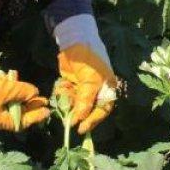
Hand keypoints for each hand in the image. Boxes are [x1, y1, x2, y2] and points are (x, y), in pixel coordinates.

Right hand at [0, 63, 49, 130]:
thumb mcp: (5, 89)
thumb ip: (22, 92)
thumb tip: (35, 94)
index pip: (19, 122)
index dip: (34, 116)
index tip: (46, 110)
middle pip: (15, 113)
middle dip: (29, 105)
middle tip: (42, 98)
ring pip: (9, 102)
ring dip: (20, 95)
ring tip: (31, 89)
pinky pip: (1, 94)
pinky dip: (9, 88)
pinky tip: (14, 78)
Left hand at [54, 15, 116, 134]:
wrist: (75, 40)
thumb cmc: (88, 59)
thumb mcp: (90, 81)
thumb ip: (85, 101)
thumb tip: (79, 119)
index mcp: (107, 90)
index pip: (102, 111)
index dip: (92, 121)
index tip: (80, 129)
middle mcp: (96, 91)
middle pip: (86, 109)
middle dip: (76, 111)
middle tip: (67, 116)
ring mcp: (83, 88)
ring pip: (74, 103)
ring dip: (67, 100)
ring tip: (65, 88)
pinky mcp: (72, 84)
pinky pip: (66, 95)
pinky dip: (62, 92)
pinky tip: (62, 83)